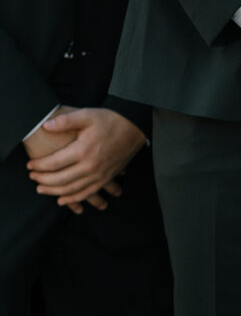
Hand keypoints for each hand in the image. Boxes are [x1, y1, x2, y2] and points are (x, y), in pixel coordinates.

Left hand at [27, 108, 146, 208]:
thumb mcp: (87, 114)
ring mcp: (99, 174)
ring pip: (72, 190)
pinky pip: (87, 193)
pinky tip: (63, 200)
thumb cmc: (109, 119)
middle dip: (43, 180)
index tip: (30, 165)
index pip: (54, 163)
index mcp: (83, 150)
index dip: (39, 165)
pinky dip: (74, 199)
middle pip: (60, 180)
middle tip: (32, 177)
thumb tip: (45, 126)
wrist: (134, 126)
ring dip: (54, 192)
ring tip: (41, 189)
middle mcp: (91, 166)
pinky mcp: (106, 178)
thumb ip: (66, 120)